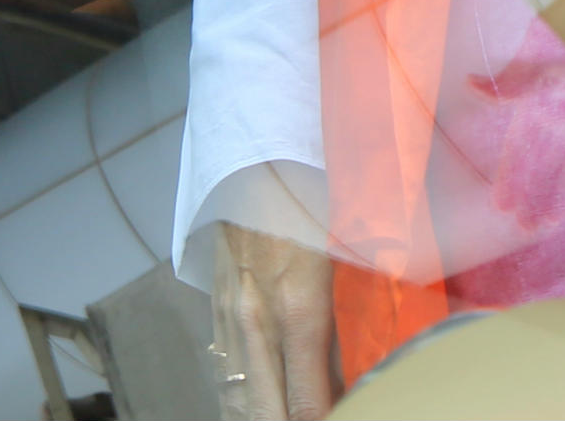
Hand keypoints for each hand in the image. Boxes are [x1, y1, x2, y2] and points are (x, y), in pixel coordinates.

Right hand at [208, 226, 337, 420]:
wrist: (252, 168)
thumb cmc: (309, 209)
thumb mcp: (341, 264)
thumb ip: (342, 329)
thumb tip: (347, 385)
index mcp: (299, 309)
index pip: (308, 402)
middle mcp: (258, 324)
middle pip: (266, 413)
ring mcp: (231, 322)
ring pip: (239, 404)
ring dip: (261, 420)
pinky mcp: (217, 316)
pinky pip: (225, 379)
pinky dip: (239, 407)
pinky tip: (254, 412)